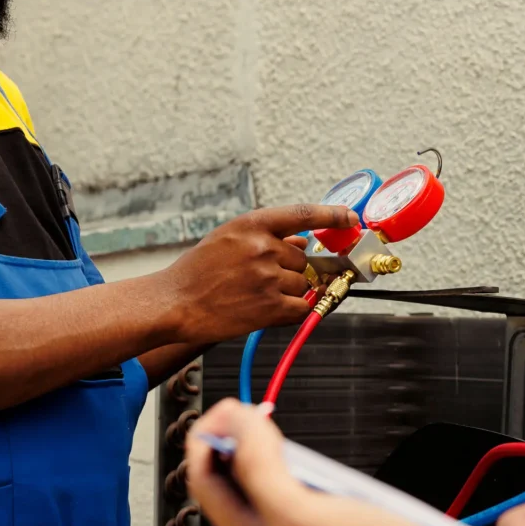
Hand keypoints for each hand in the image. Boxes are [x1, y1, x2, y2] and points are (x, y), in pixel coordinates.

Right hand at [162, 205, 357, 343]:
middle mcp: (263, 247)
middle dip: (290, 271)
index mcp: (252, 225)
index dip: (331, 216)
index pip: (303, 214)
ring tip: (255, 295)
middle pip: (302, 259)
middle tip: (260, 280)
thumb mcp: (227, 239)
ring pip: (303, 284)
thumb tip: (302, 240)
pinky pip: (302, 307)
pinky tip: (269, 309)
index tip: (350, 218)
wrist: (174, 303)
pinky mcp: (271, 306)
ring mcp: (268, 277)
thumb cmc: (197, 272)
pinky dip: (294, 311)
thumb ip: (266, 236)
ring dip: (288, 292)